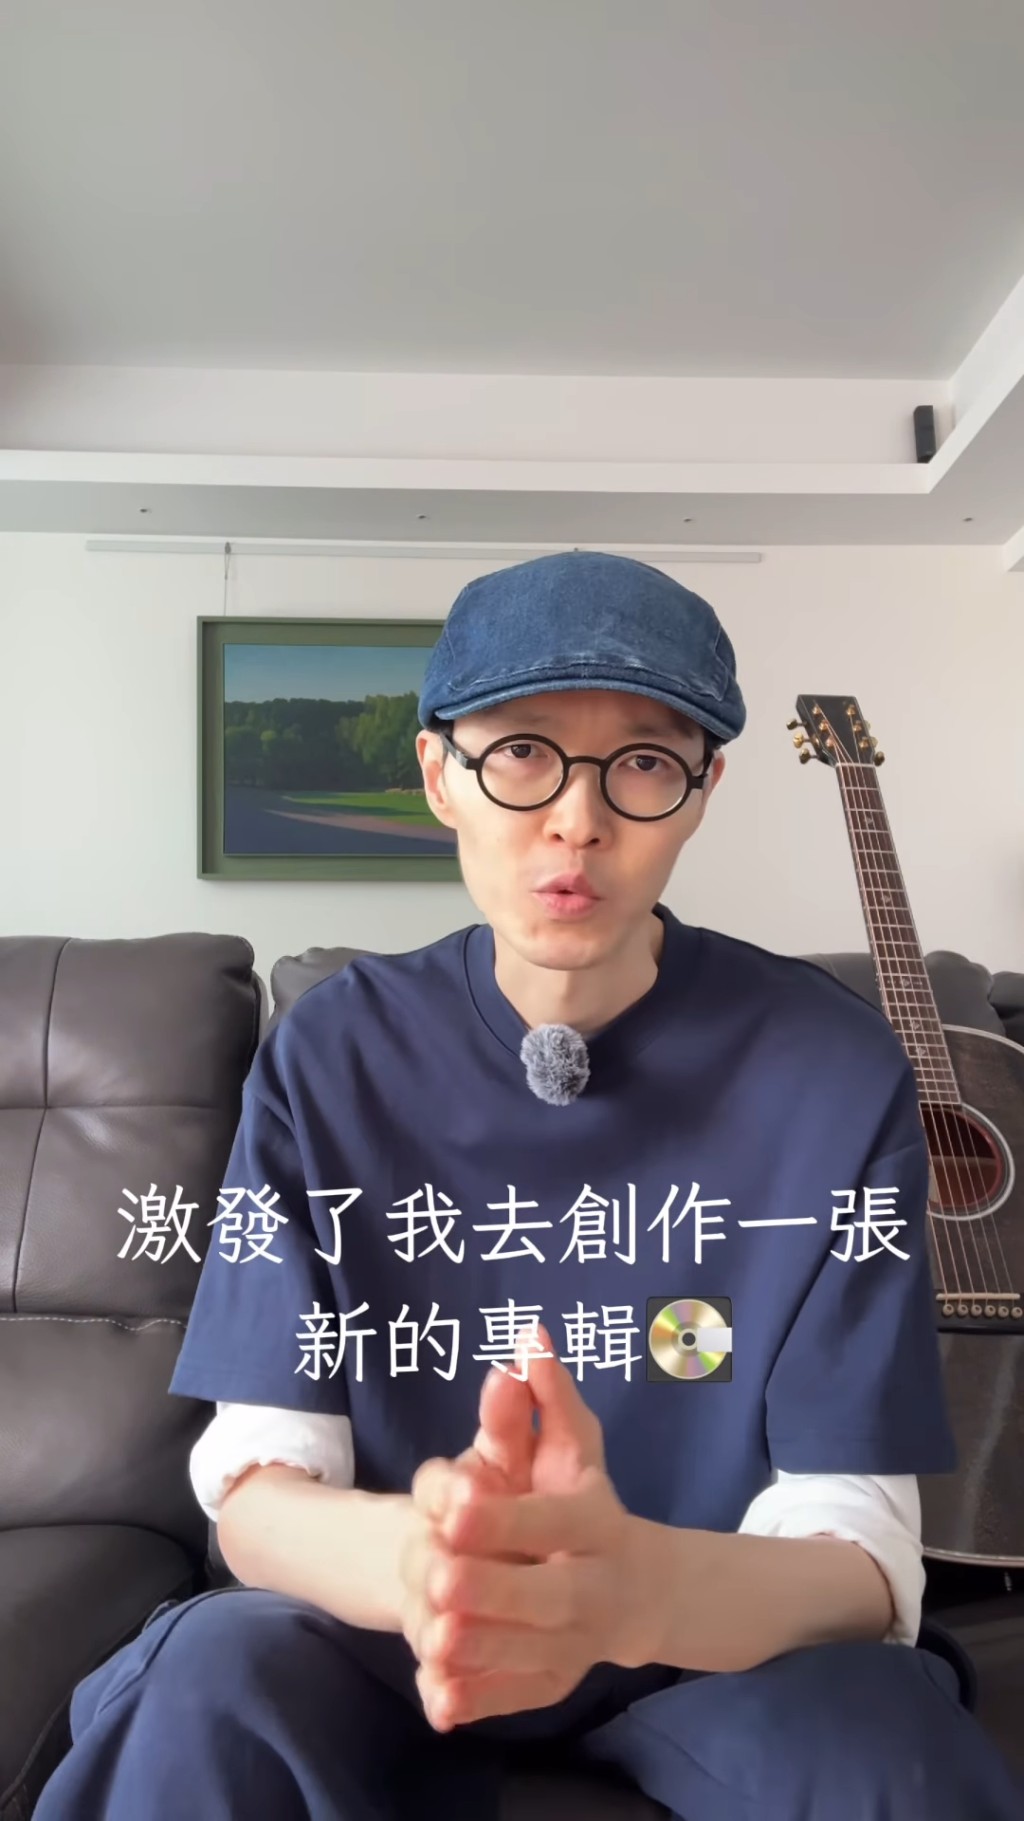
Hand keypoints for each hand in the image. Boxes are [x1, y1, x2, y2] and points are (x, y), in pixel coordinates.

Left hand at [399, 1326, 645, 1729]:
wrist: (637, 1590)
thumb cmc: (584, 1504)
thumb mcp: (572, 1450)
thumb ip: (546, 1402)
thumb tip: (528, 1339)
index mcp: (597, 1525)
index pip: (556, 1521)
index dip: (509, 1517)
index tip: (455, 1507)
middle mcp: (596, 1587)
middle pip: (551, 1595)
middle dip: (496, 1588)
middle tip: (437, 1577)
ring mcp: (579, 1642)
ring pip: (532, 1653)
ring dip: (484, 1650)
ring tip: (433, 1636)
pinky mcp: (556, 1681)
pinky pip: (518, 1697)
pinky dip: (480, 1701)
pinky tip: (438, 1700)